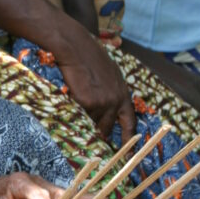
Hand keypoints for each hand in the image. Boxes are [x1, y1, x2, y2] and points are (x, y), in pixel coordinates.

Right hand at [55, 24, 135, 141]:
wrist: (75, 46)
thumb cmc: (88, 55)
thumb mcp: (108, 73)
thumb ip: (110, 90)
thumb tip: (105, 104)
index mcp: (123, 93)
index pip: (130, 122)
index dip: (129, 139)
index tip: (128, 153)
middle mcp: (115, 100)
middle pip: (107, 127)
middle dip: (98, 132)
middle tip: (90, 139)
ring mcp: (102, 102)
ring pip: (91, 122)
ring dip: (83, 120)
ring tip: (75, 107)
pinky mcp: (87, 102)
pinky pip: (78, 115)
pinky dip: (73, 112)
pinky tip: (69, 99)